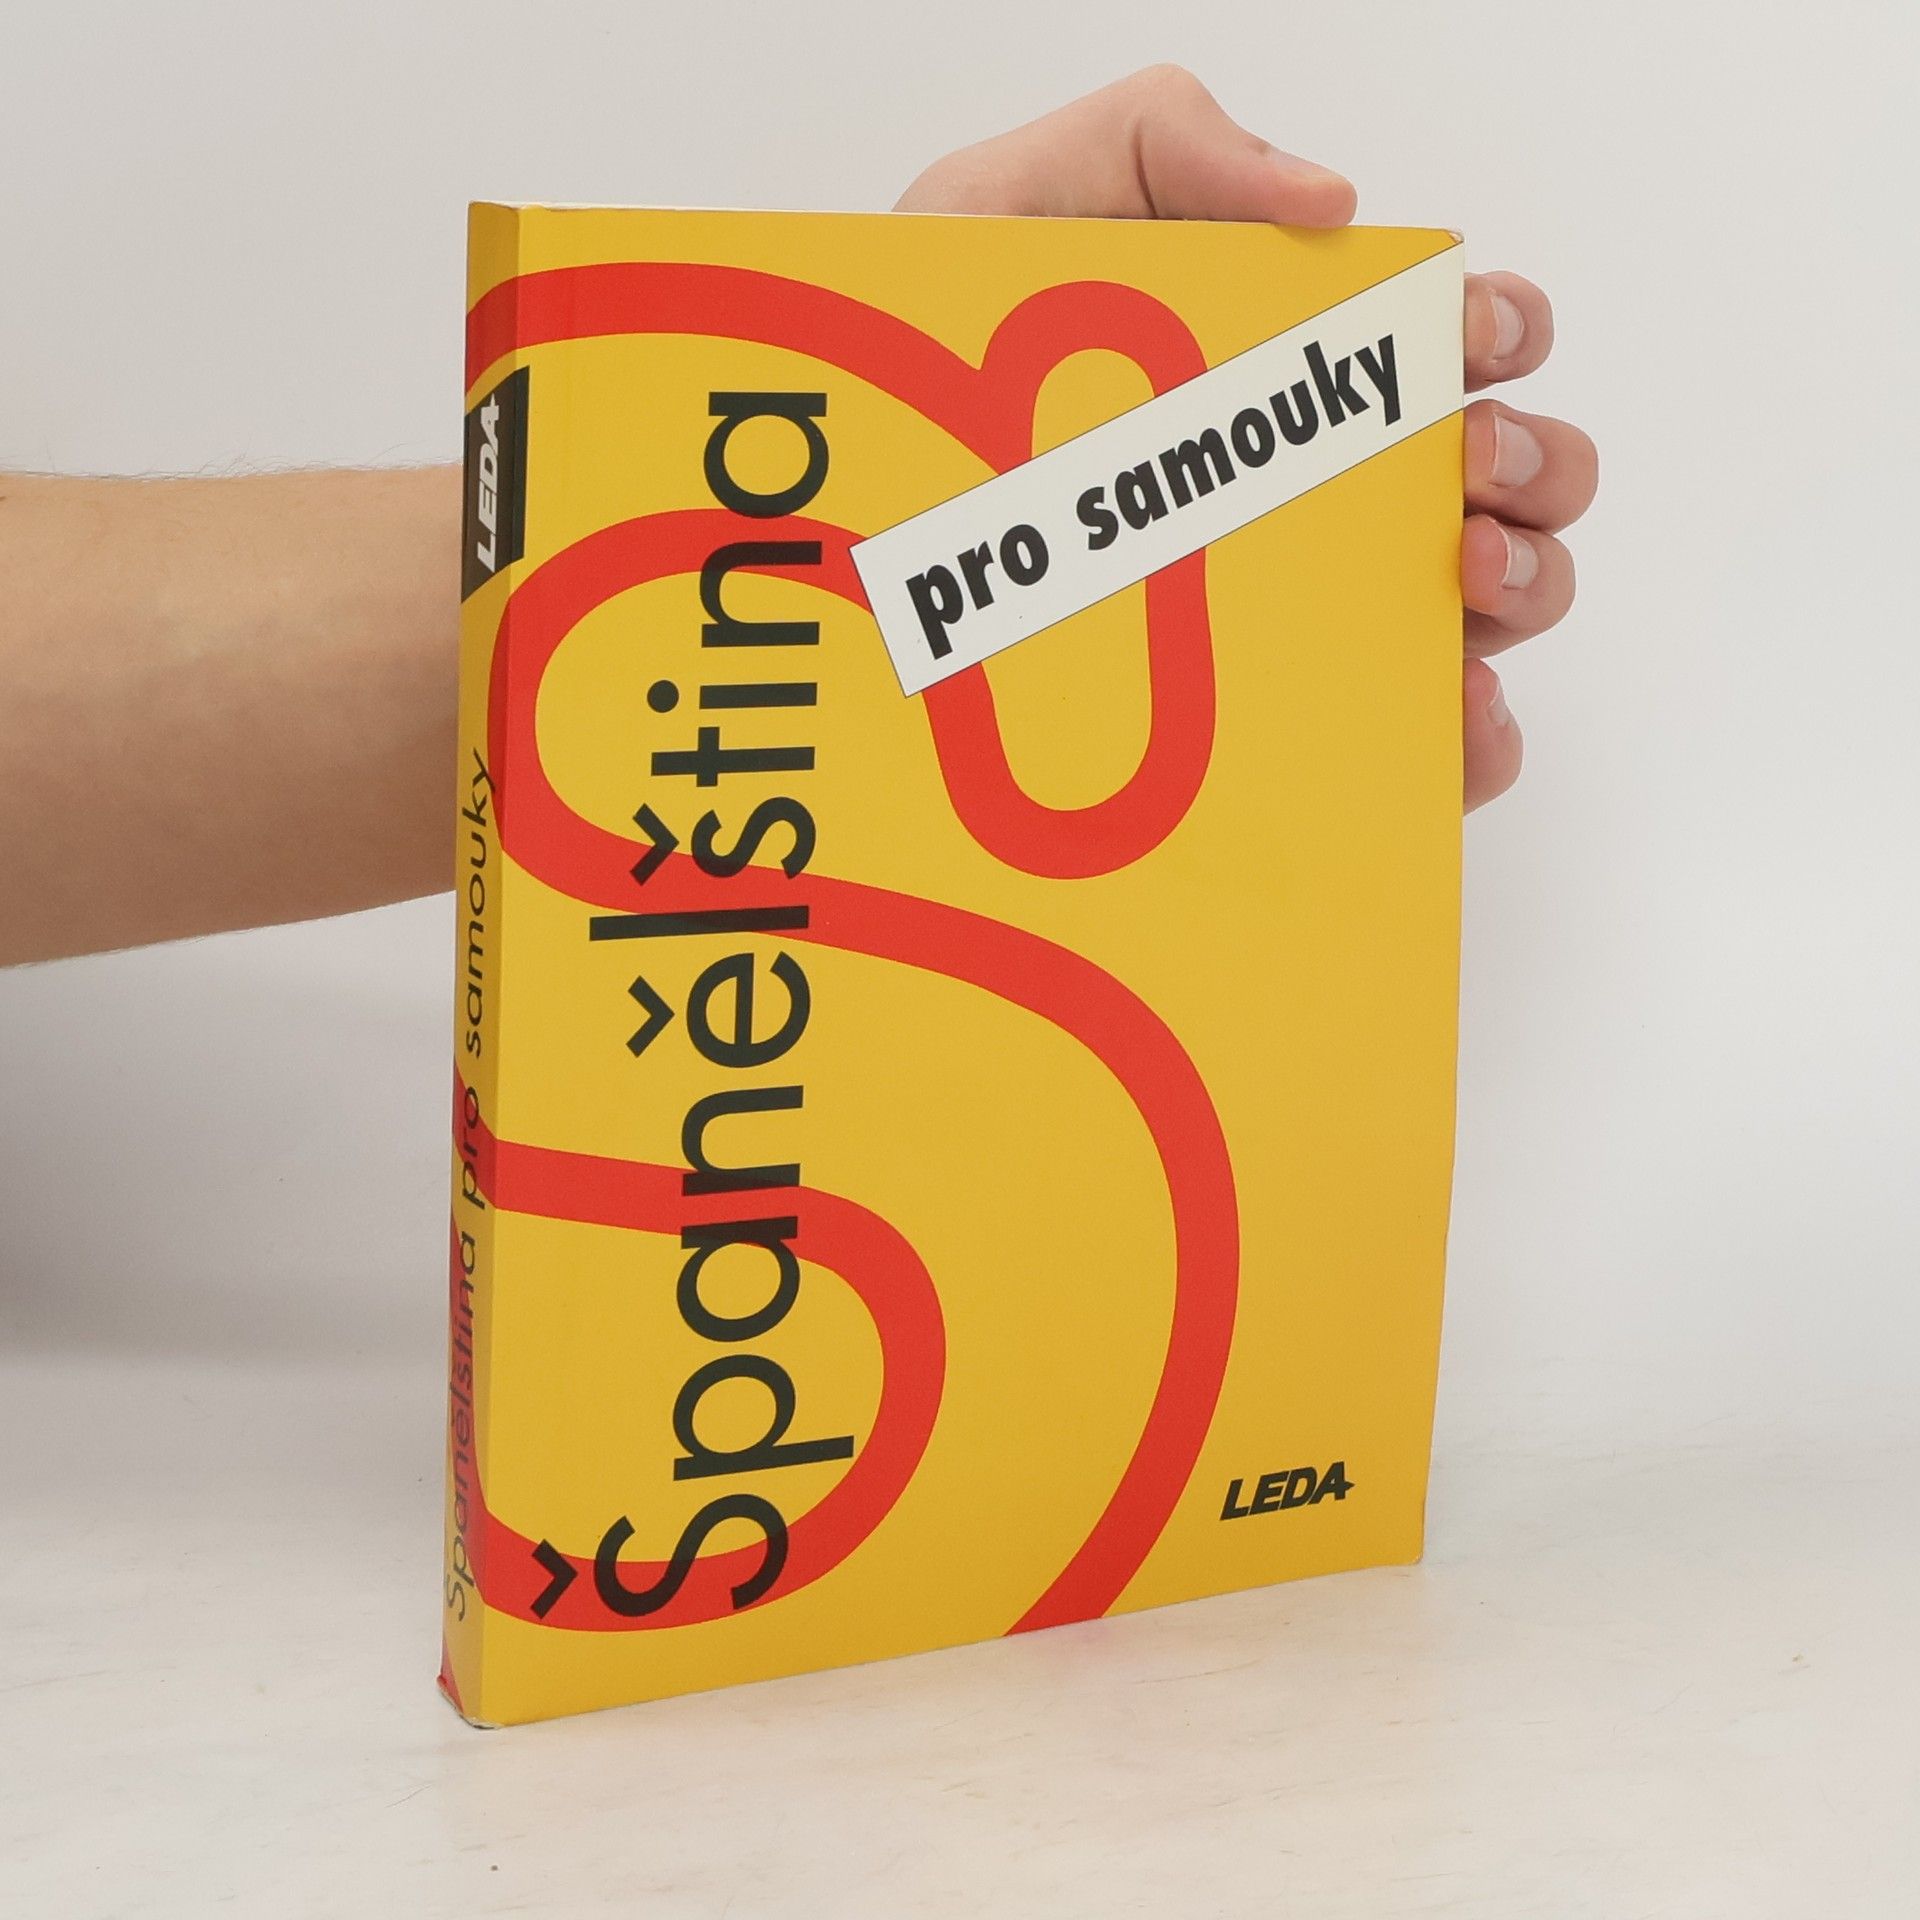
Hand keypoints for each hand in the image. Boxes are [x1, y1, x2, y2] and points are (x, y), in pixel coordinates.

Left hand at [898, 66, 1597, 811]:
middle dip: (1532, 461)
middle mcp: (1332, 492)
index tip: (1464, 340)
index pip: (1459, 344)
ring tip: (1459, 567)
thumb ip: (1168, 143)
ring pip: (1501, 605)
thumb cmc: (934, 362)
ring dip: (1527, 583)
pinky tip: (1453, 710)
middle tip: (1461, 462)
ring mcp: (1321, 612)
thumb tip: (1335, 203)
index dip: (1500, 332)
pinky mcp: (1291, 725)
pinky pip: (1425, 748)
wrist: (843, 513)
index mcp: (1298, 370)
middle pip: (1516, 476)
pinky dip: (1474, 735)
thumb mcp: (1026, 203)